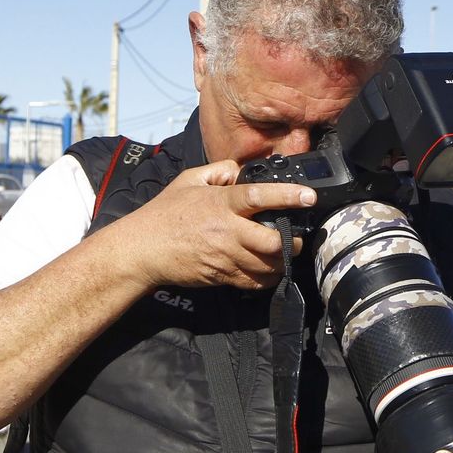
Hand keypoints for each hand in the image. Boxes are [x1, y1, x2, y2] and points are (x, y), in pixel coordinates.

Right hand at [112, 162, 316, 290]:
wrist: (143, 250)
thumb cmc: (165, 214)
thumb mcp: (188, 181)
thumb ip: (218, 171)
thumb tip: (241, 169)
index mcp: (220, 204)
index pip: (259, 197)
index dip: (287, 196)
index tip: (308, 196)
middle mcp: (226, 231)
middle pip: (272, 242)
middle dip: (292, 241)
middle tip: (297, 236)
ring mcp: (225, 257)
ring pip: (268, 266)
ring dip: (283, 261)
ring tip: (287, 253)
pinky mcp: (222, 277)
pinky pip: (255, 282)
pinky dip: (268, 277)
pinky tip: (270, 268)